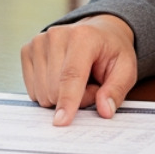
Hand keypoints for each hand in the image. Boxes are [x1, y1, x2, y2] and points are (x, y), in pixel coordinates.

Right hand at [20, 14, 137, 125]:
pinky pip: (33, 90)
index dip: (67, 100)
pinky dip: (48, 91)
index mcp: (83, 37)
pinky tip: (60, 79)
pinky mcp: (27, 50)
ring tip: (77, 81)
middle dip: (75, 99)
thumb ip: (116, 90)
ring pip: (42, 92)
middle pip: (55, 88)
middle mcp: (56, 35)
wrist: (98, 31)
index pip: (71, 75)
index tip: (61, 122)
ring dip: (61, 97)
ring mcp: (39, 41)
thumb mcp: (126, 70)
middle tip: (90, 86)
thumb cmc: (111, 52)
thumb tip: (104, 110)